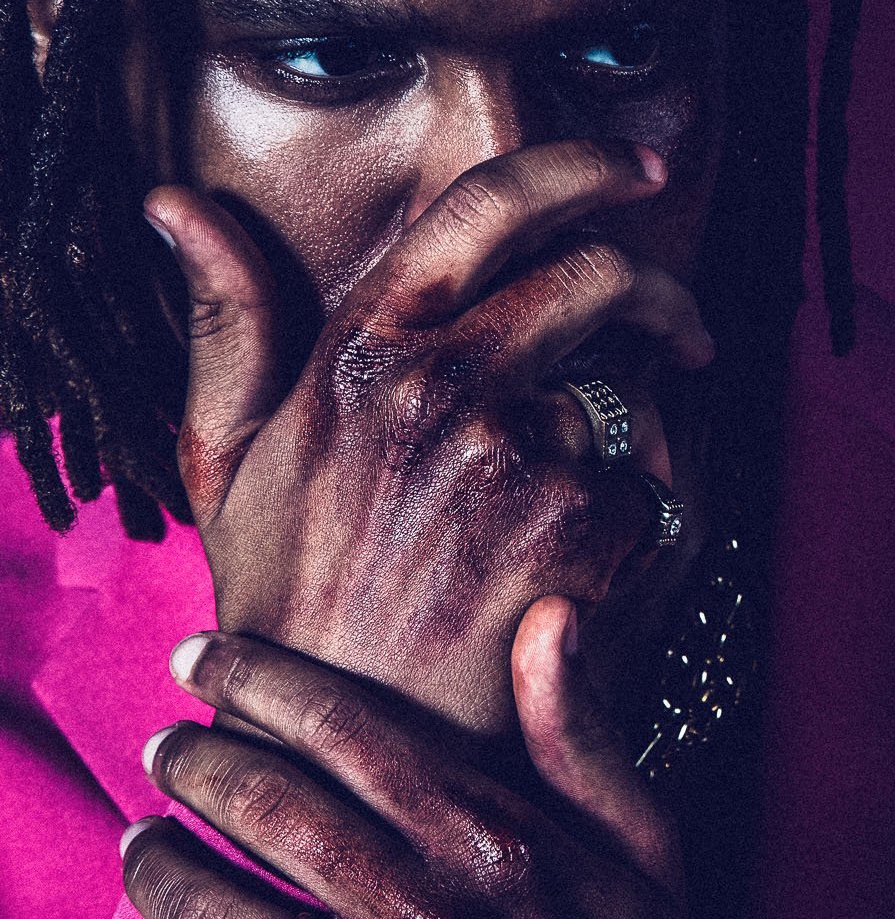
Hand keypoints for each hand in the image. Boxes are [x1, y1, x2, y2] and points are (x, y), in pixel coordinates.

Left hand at [121, 604, 712, 918]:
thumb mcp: (643, 850)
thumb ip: (582, 737)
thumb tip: (551, 614)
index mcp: (501, 847)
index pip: (348, 729)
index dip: (257, 678)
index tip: (201, 655)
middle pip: (265, 806)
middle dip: (193, 762)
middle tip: (166, 746)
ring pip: (212, 915)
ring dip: (160, 868)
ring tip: (148, 843)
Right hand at [143, 137, 714, 736]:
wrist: (339, 748)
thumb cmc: (289, 603)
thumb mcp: (223, 460)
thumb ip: (229, 324)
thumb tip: (182, 205)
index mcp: (364, 349)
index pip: (486, 206)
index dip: (576, 169)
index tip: (635, 170)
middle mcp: (443, 380)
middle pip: (598, 279)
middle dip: (663, 300)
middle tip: (689, 337)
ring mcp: (517, 448)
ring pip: (623, 400)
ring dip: (625, 441)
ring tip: (568, 521)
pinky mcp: (578, 520)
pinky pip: (647, 491)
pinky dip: (633, 527)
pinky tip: (574, 580)